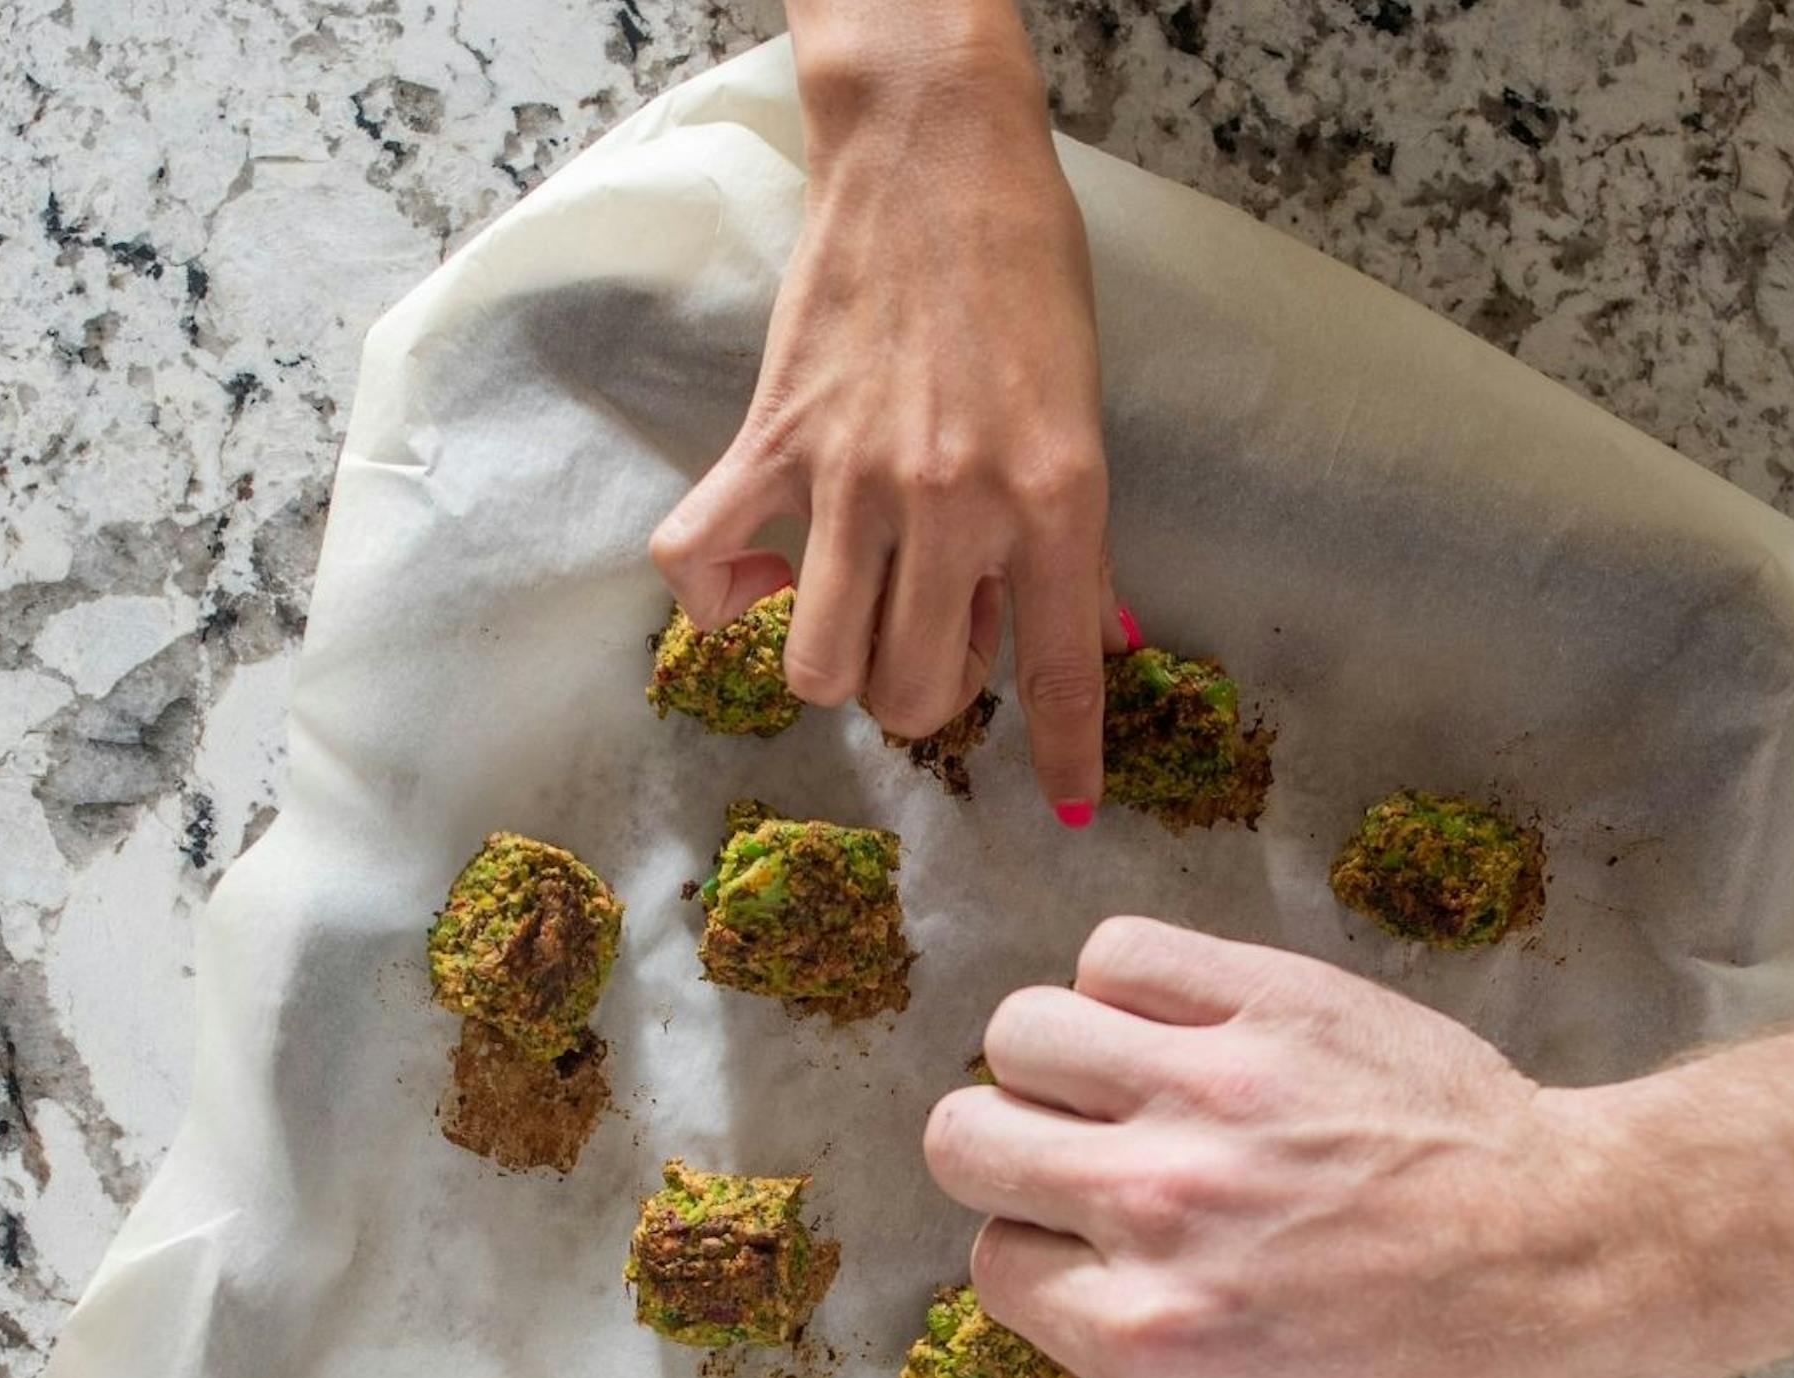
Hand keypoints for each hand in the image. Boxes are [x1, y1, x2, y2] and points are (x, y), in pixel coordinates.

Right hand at [652, 0, 1121, 813]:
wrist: (934, 156)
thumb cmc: (1024, 271)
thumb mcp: (1084, 413)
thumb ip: (1075, 538)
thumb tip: (1092, 637)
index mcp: (1054, 498)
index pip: (1060, 669)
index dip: (1062, 753)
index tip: (1065, 806)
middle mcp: (953, 504)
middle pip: (915, 693)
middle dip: (926, 695)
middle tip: (936, 632)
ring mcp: (852, 478)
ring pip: (818, 666)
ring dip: (833, 663)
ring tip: (852, 608)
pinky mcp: (770, 440)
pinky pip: (701, 564)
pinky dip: (713, 599)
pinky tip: (749, 579)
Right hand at [924, 919, 1704, 1377]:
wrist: (1575, 1254)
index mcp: (1152, 1332)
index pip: (992, 1265)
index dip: (1036, 1267)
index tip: (1096, 1265)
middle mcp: (1158, 1201)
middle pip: (965, 1137)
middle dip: (1007, 1163)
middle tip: (1080, 1175)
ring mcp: (1210, 1087)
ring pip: (1022, 1033)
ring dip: (1051, 1068)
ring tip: (1116, 1094)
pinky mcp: (1269, 1001)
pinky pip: (1118, 953)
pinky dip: (1122, 985)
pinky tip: (1173, 1034)